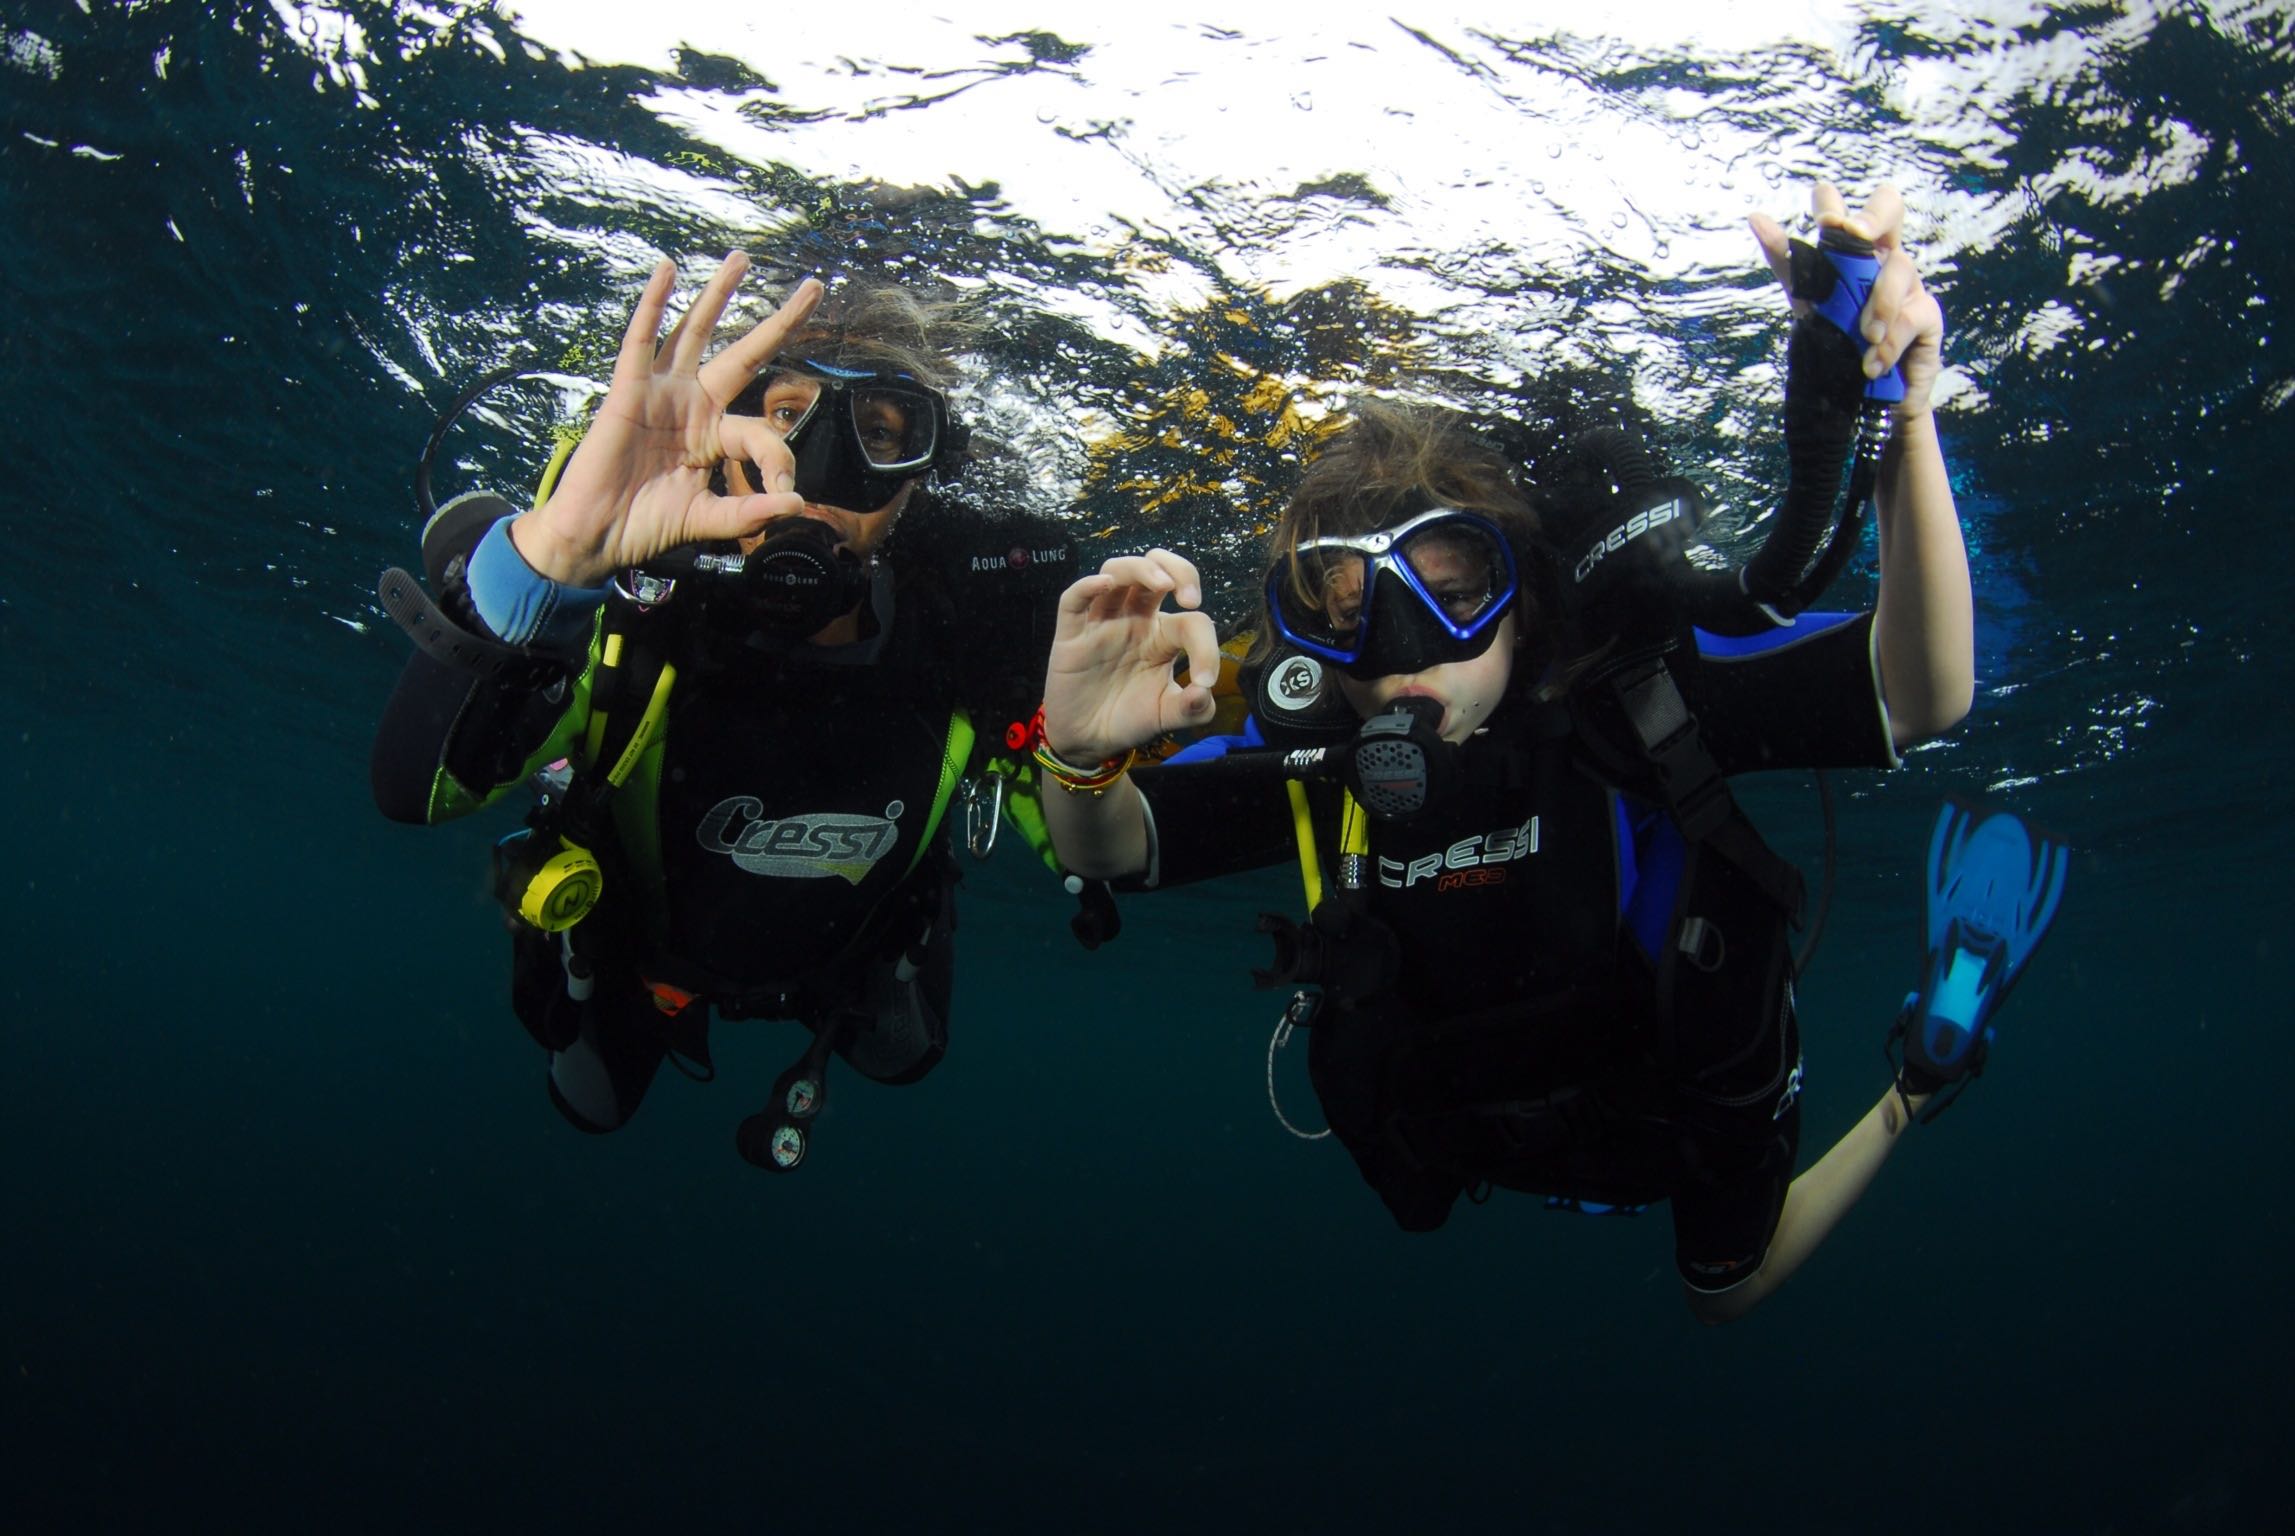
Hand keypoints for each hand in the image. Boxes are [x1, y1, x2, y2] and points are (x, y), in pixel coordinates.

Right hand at [511, 255, 823, 587]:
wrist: (596, 535)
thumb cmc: (647, 526)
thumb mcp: (708, 519)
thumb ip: (749, 512)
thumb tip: (796, 505)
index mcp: (715, 436)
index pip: (762, 432)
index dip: (778, 461)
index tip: (786, 493)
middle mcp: (694, 406)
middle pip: (745, 354)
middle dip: (778, 321)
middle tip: (815, 288)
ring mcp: (663, 393)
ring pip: (696, 333)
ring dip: (718, 294)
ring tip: (742, 259)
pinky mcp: (629, 391)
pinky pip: (642, 340)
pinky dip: (654, 304)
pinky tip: (668, 269)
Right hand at [1042, 550, 1221, 762]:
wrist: (1089, 741)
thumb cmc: (1129, 719)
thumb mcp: (1168, 716)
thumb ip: (1193, 708)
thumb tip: (1205, 693)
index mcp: (1163, 636)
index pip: (1191, 621)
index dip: (1206, 645)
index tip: (1205, 680)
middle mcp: (1135, 620)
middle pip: (1156, 569)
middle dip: (1180, 570)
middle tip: (1190, 598)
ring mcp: (1102, 622)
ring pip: (1117, 571)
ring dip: (1141, 569)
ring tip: (1163, 584)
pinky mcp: (1072, 633)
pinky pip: (1074, 598)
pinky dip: (1088, 585)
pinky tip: (1105, 584)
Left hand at [1751, 183, 1945, 420]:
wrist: (1864, 399)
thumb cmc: (1836, 339)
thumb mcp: (1807, 300)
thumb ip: (1785, 261)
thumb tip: (1756, 217)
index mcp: (1853, 251)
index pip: (1844, 210)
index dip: (1834, 203)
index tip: (1824, 220)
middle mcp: (1883, 257)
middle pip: (1890, 206)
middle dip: (1872, 216)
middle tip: (1853, 233)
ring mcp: (1910, 283)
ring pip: (1900, 268)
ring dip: (1878, 304)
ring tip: (1865, 337)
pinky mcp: (1927, 315)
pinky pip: (1912, 316)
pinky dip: (1889, 343)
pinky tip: (1873, 363)